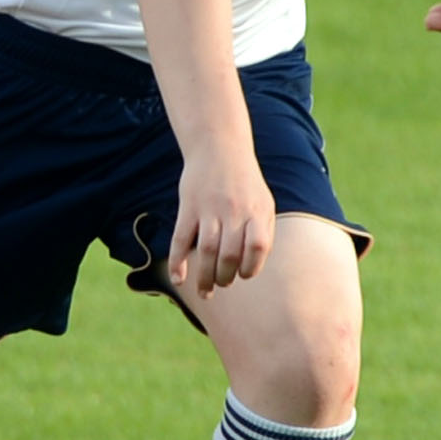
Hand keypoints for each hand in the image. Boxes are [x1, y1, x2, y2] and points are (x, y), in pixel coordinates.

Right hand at [167, 139, 274, 295]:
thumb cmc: (244, 183)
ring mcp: (209, 209)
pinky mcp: (188, 207)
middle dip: (225, 277)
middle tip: (221, 283)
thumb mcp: (263, 202)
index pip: (257, 248)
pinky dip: (178, 262)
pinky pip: (181, 239)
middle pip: (229, 255)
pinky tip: (178, 279)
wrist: (219, 148)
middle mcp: (233, 211)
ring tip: (205, 291)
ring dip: (205, 277)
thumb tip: (250, 268)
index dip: (251, 267)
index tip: (244, 274)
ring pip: (206, 252)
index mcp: (256, 211)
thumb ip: (262, 232)